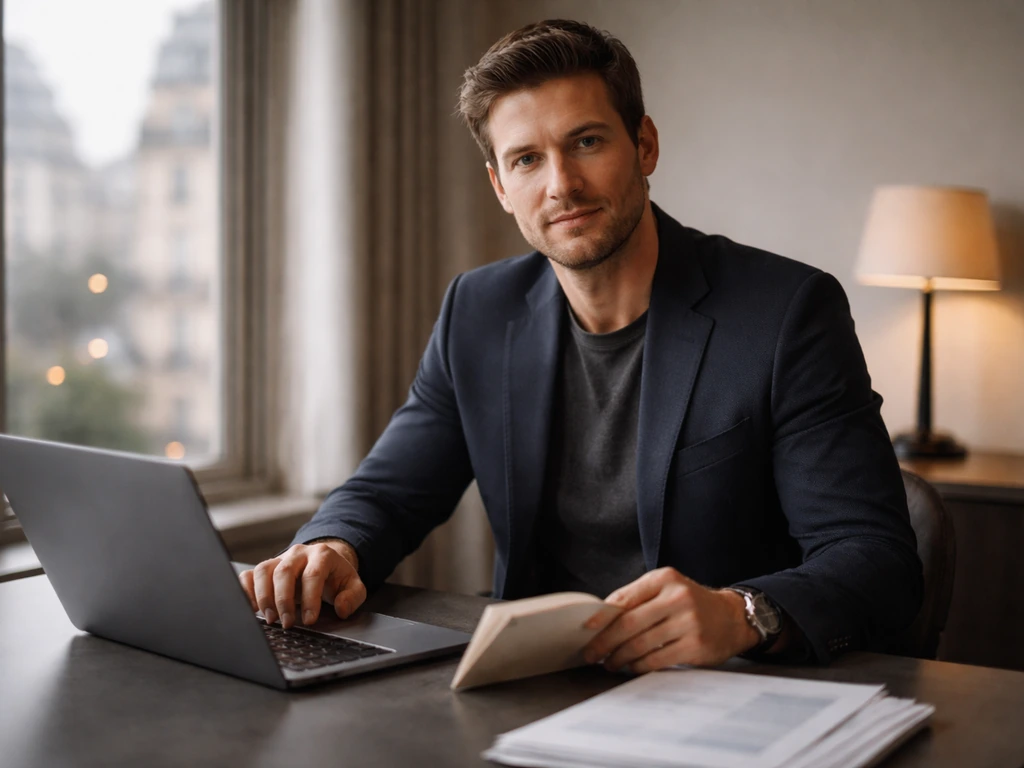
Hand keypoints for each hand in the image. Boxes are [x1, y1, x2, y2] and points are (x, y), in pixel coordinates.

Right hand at [238, 540, 365, 628]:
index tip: (309, 620)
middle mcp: (298, 554)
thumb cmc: (336, 578)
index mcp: (322, 555)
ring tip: (270, 619)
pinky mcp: (265, 569)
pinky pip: (248, 575)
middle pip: (284, 572)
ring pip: (263, 571)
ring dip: (263, 597)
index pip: (312, 575)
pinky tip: (252, 609)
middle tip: (287, 623)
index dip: (310, 598)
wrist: (323, 563)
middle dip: (284, 600)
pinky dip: (246, 591)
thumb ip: (352, 597)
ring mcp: (279, 559)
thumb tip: (341, 609)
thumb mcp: (353, 586)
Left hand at [581, 567, 759, 672]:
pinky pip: (657, 659)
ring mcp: (688, 622)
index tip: (586, 630)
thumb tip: (601, 619)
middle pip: (629, 623)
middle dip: (605, 642)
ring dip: (619, 657)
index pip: (625, 598)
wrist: (732, 617)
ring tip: (609, 663)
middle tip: (591, 654)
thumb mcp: (666, 589)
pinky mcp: (696, 646)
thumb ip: (637, 598)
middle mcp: (677, 597)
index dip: (602, 617)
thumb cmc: (690, 604)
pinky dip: (639, 666)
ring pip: (641, 644)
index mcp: (664, 579)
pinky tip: (631, 667)